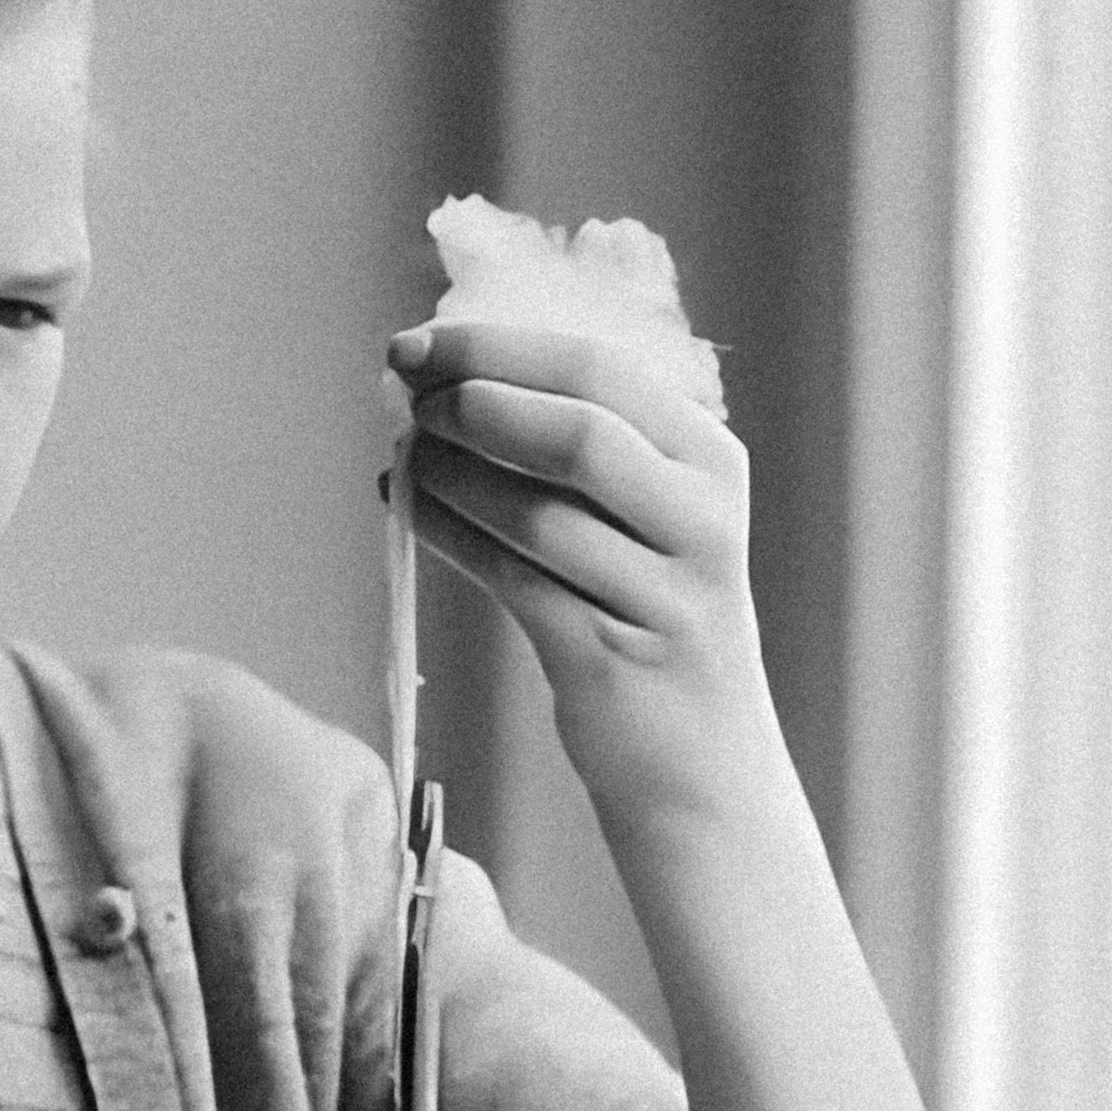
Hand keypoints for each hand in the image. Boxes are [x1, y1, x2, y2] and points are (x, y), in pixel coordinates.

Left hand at [391, 314, 777, 818]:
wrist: (700, 764)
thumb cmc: (649, 618)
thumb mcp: (643, 517)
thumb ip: (577, 447)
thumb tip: (446, 379)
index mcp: (710, 461)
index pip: (602, 372)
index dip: (496, 349)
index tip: (415, 346)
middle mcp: (703, 520)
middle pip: (582, 431)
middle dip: (475, 399)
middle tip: (403, 395)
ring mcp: (667, 593)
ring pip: (541, 511)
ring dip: (453, 473)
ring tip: (401, 458)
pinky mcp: (614, 658)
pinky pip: (514, 580)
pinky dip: (450, 536)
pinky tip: (406, 510)